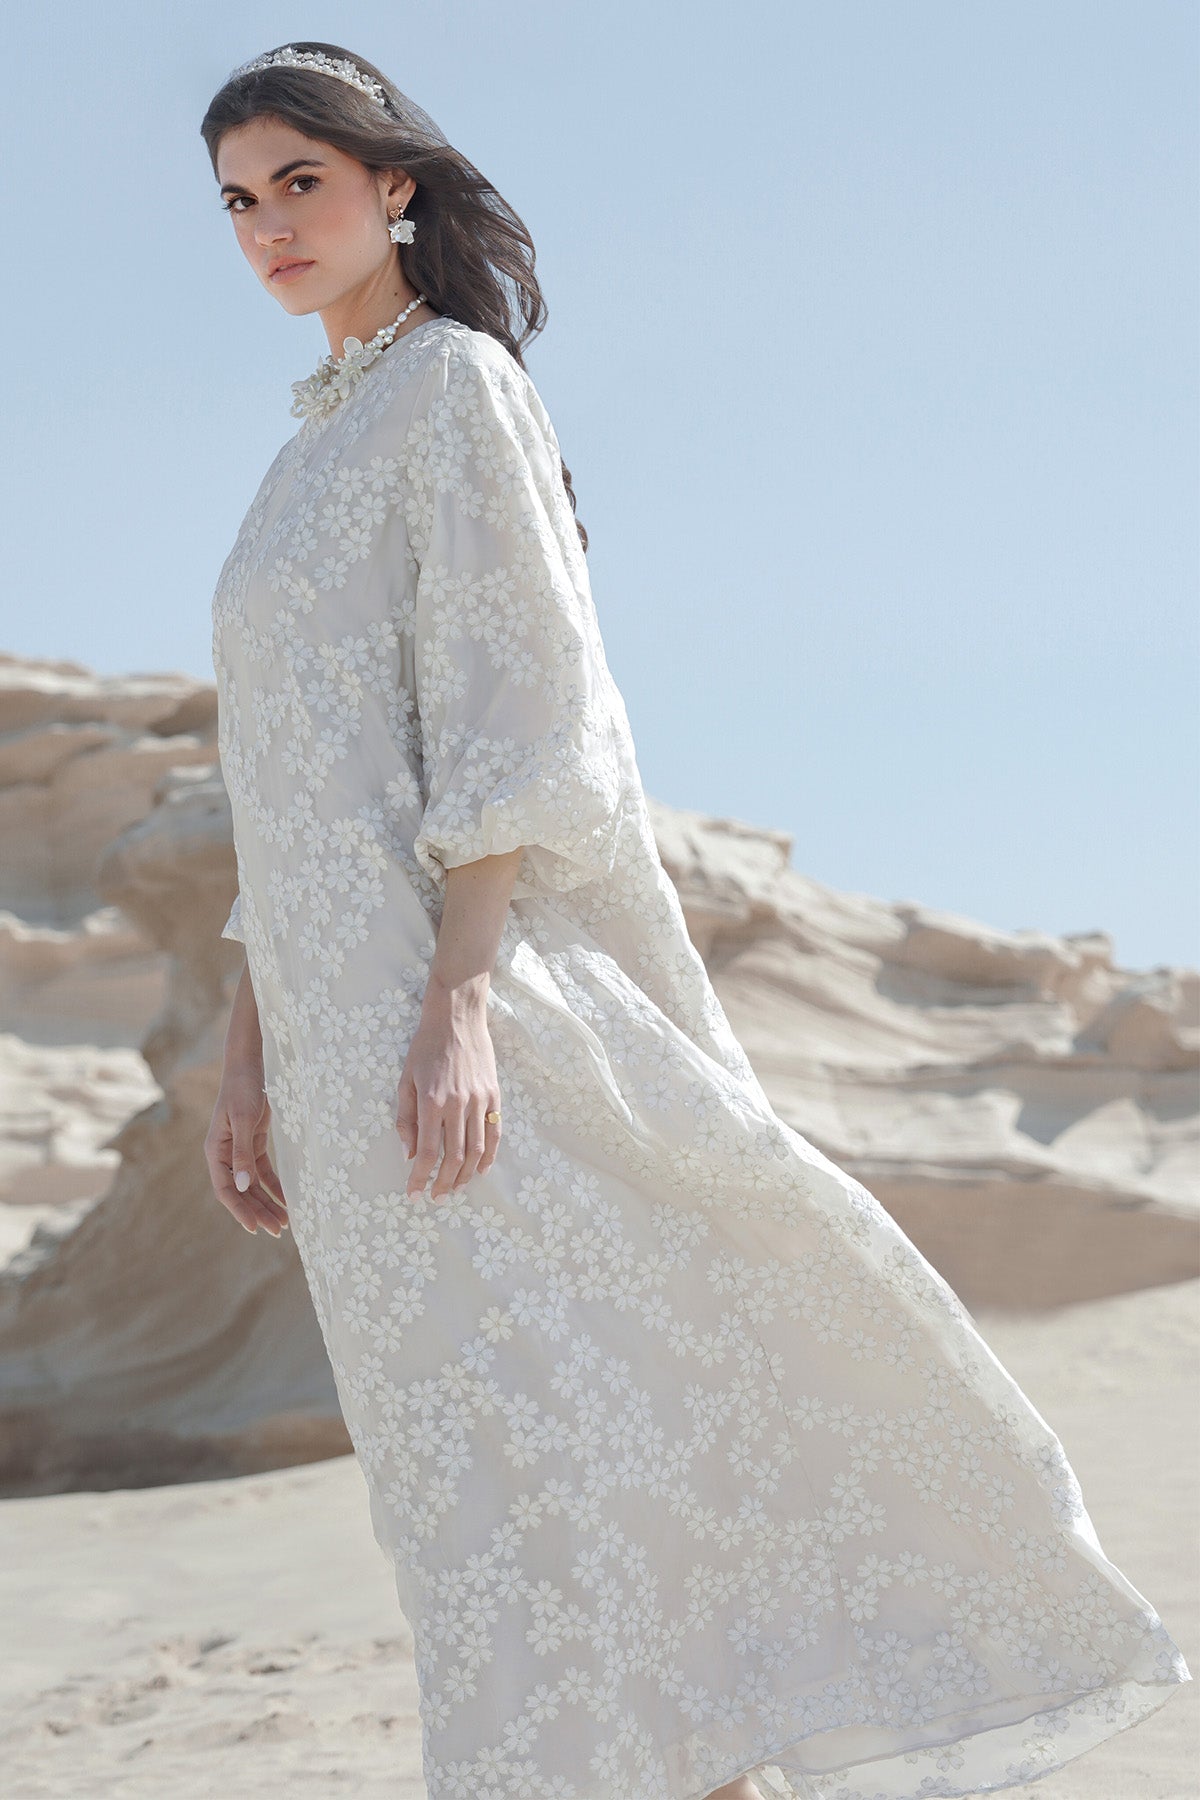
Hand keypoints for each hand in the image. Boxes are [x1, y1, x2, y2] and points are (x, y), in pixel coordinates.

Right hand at [205, 1064, 289, 1236]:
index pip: (226, 1189)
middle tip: (277, 1230)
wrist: (249, 1064)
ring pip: (253, 1184)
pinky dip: (274, 1185)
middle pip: (241, 1191)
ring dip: (267, 1202)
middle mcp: (224, 1154)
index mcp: (215, 1151)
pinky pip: (262, 1171)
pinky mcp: (253, 1142)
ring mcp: (239, 1150)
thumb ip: (243, 1153)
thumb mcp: (244, 1119)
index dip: (240, 1210)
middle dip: (258, 1211)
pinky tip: (286, 1199)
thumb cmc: (243, 1087)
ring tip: (284, 1222)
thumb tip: (244, 1186)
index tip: (255, 1228)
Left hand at [396, 982, 501, 1199]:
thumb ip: (406, 1119)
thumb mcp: (405, 1080)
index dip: (420, 1178)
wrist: (457, 1017)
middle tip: (436, 1197)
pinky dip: (489, 1156)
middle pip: (454, 1157)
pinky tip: (481, 1170)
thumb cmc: (425, 1046)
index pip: (426, 1152)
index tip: (413, 1194)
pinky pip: (494, 1132)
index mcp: (431, 1102)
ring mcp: (479, 1100)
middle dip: (443, 1183)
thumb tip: (409, 1153)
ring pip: (476, 1150)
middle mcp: (457, 1105)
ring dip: (465, 1175)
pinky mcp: (494, 1095)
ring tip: (455, 1188)